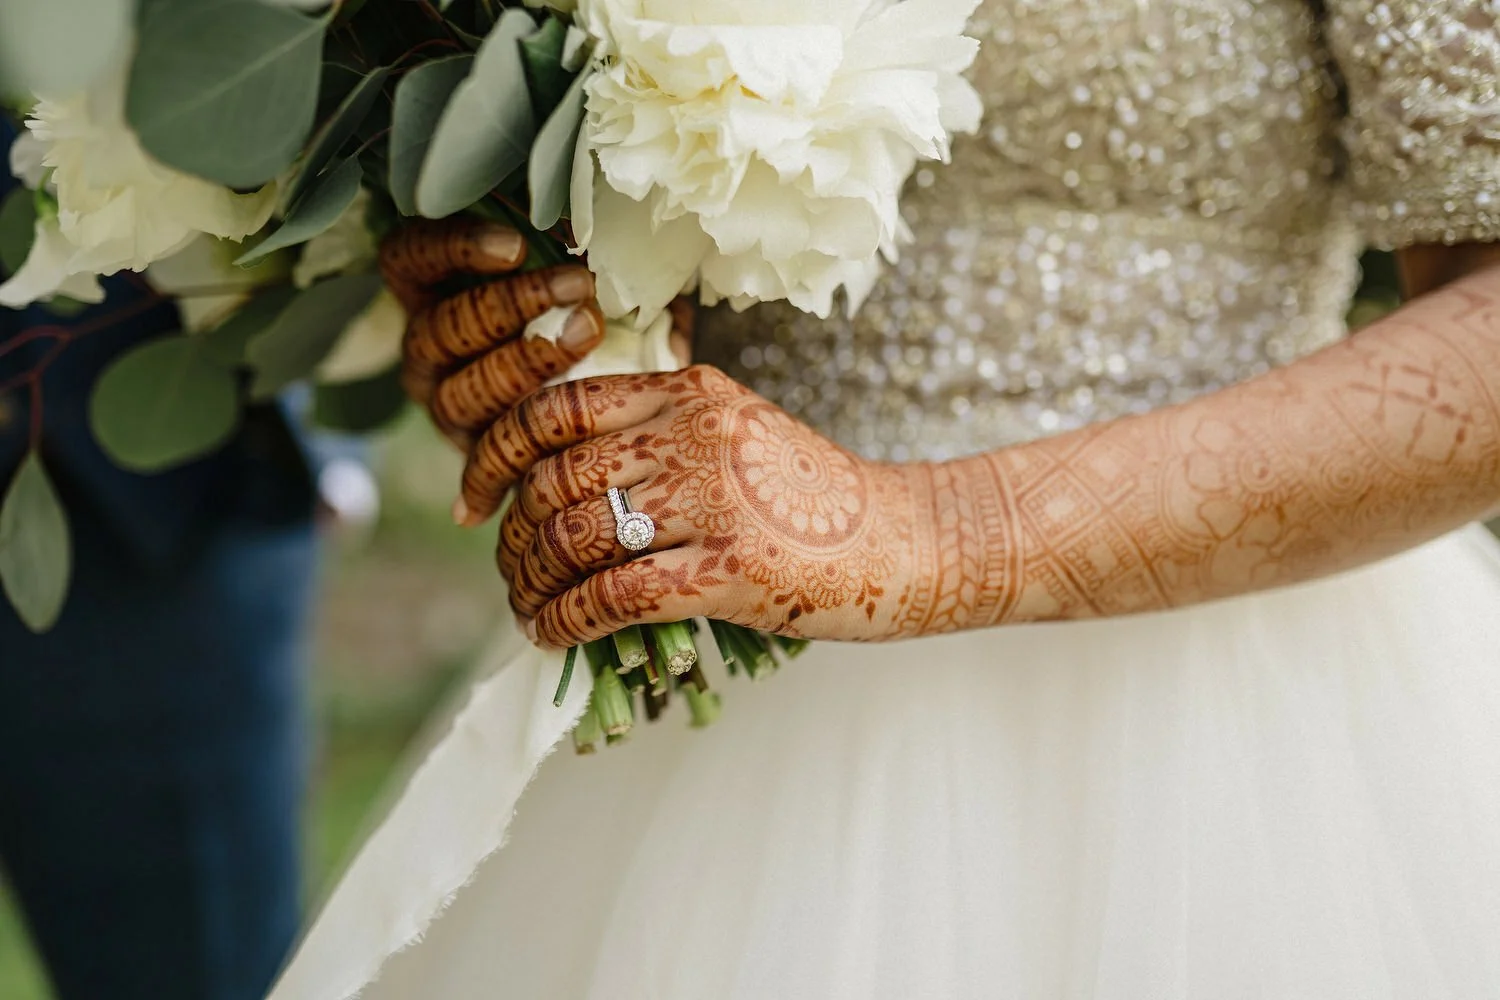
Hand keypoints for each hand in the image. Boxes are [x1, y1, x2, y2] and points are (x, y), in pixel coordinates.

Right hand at [380, 219, 604, 449]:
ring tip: (588, 331)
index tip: (516, 245)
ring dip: (528, 359)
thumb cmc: (591, 309)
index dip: (454, 249)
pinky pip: (486, 450)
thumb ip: (568, 240)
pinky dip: (524, 432)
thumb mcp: (574, 266)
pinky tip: (568, 408)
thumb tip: (599, 213)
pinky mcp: (475, 454)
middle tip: (577, 284)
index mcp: (431, 289)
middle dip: (513, 304)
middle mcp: (426, 348)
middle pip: (442, 327)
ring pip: (462, 390)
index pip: (410, 257)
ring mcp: (446, 403)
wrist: (619, 399)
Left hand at [461, 364, 924, 648]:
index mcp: (689, 392)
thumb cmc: (812, 499)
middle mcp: (695, 434)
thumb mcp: (737, 433)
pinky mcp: (729, 569)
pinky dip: (565, 621)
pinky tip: (553, 635)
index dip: (495, 455)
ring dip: (531, 583)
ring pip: (573, 538)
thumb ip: (659, 436)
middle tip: (511, 570)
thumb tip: (554, 482)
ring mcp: (714, 500)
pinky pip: (612, 596)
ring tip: (529, 607)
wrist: (907, 542)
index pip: (556, 407)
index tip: (478, 500)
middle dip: (513, 535)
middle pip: (554, 478)